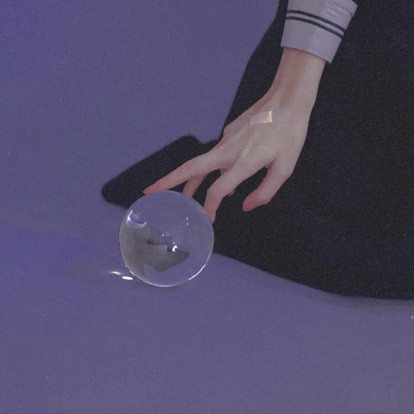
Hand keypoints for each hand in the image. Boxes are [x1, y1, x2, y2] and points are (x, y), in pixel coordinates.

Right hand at [143, 49, 323, 222]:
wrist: (287, 100)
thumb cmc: (290, 136)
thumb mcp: (284, 168)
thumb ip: (265, 191)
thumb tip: (244, 206)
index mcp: (243, 162)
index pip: (217, 189)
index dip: (209, 206)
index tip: (208, 218)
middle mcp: (228, 151)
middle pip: (191, 168)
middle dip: (168, 181)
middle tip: (149, 191)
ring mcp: (225, 140)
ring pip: (200, 163)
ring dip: (188, 179)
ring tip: (184, 195)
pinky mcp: (227, 133)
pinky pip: (216, 155)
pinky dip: (213, 168)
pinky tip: (222, 175)